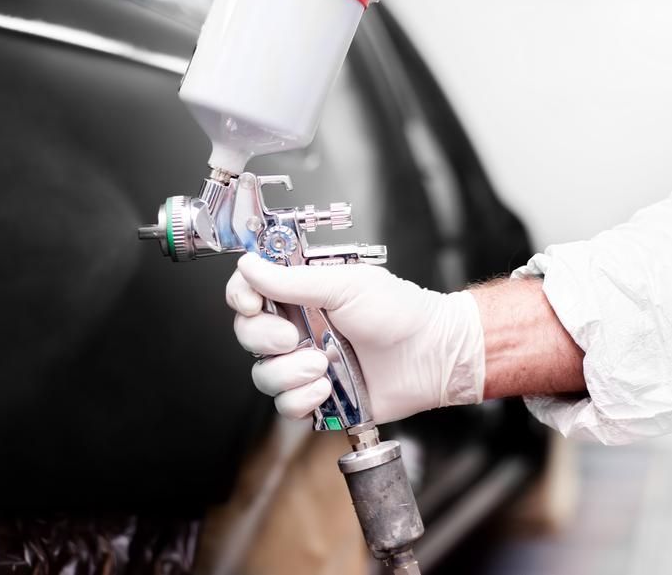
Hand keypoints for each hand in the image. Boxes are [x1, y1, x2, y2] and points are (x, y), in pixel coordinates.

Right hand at [225, 253, 485, 423]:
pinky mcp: (316, 397)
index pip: (248, 292)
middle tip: (293, 337)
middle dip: (265, 338)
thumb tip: (249, 265)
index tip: (251, 303)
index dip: (240, 298)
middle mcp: (297, 329)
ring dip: (288, 372)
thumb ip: (290, 280)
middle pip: (247, 335)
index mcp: (300, 295)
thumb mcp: (344, 285)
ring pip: (263, 374)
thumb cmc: (399, 312)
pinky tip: (326, 389)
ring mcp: (304, 364)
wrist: (430, 355)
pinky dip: (301, 399)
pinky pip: (285, 405)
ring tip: (322, 366)